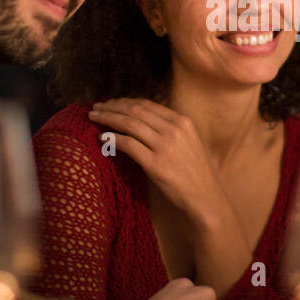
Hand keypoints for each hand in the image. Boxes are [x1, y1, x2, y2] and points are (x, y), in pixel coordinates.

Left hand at [88, 99, 230, 226]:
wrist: (205, 197)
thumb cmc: (195, 172)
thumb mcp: (188, 142)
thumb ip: (168, 129)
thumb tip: (139, 121)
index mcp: (182, 121)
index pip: (147, 104)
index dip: (125, 102)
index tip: (111, 103)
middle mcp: (174, 130)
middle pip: (135, 111)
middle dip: (113, 107)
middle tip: (96, 107)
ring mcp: (165, 146)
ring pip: (129, 124)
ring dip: (108, 118)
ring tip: (94, 118)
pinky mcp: (155, 164)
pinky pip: (128, 144)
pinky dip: (112, 138)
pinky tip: (102, 137)